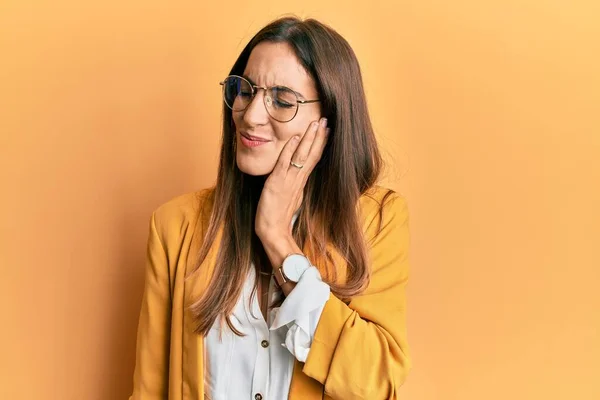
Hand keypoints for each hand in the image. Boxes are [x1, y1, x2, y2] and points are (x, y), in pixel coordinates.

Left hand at [255, 118, 329, 245]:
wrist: (273, 231)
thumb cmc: (279, 216)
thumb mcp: (291, 197)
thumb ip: (295, 185)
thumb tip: (298, 177)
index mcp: (301, 182)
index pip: (314, 158)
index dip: (320, 144)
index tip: (326, 130)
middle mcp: (298, 179)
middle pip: (312, 154)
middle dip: (319, 136)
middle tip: (325, 120)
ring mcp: (288, 180)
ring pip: (302, 156)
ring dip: (309, 139)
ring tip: (315, 124)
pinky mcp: (277, 183)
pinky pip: (285, 163)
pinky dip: (290, 150)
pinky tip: (295, 138)